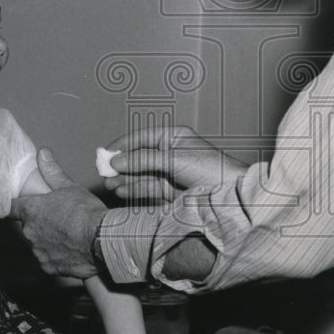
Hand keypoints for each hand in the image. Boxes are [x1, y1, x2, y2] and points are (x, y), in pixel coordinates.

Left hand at [10, 148, 106, 279]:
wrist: (101, 241)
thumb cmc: (85, 212)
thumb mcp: (69, 187)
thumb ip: (52, 171)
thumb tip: (42, 154)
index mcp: (31, 211)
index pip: (8, 208)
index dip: (12, 207)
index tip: (15, 206)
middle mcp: (30, 232)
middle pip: (28, 226)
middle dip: (39, 223)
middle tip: (59, 219)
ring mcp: (38, 252)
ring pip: (38, 244)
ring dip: (48, 240)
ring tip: (69, 235)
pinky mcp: (49, 267)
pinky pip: (49, 260)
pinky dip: (57, 255)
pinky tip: (72, 249)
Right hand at [104, 124, 246, 202]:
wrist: (229, 196)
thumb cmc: (210, 170)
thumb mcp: (174, 160)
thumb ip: (144, 160)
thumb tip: (116, 160)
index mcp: (173, 137)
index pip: (142, 138)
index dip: (122, 145)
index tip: (105, 153)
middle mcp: (169, 153)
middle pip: (138, 157)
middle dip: (121, 164)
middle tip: (103, 172)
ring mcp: (168, 173)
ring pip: (140, 175)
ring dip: (124, 179)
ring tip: (109, 183)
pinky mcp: (169, 191)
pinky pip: (146, 188)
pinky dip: (133, 190)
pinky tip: (121, 191)